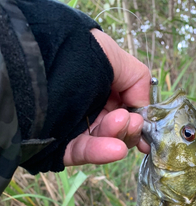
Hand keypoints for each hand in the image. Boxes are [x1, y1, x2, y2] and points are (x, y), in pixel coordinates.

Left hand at [63, 29, 149, 166]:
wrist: (36, 62)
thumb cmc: (76, 53)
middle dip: (130, 126)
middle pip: (120, 129)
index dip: (141, 120)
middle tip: (131, 119)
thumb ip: (138, 80)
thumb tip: (144, 110)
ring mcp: (77, 128)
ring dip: (119, 135)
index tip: (148, 127)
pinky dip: (101, 152)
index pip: (128, 110)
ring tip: (122, 123)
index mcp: (102, 88)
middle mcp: (90, 108)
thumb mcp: (113, 56)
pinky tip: (115, 150)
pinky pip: (84, 152)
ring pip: (106, 141)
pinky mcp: (63, 146)